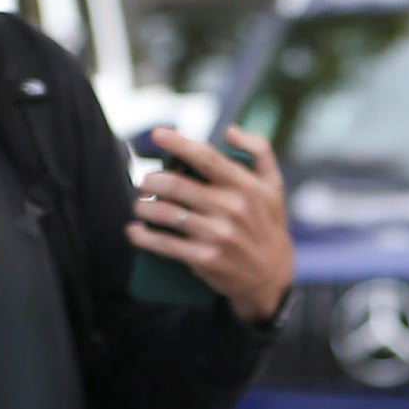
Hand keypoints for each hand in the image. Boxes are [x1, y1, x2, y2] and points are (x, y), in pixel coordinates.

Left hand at [128, 125, 294, 322]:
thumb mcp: (274, 188)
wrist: (272, 278)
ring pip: (166, 213)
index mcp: (247, 187)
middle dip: (150, 181)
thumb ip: (259, 151)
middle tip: (144, 183)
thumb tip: (231, 130)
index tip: (157, 134)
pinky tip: (134, 231)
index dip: (178, 143)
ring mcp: (219, 235)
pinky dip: (143, 237)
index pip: (207, 158)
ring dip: (143, 207)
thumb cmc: (267, 225)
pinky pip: (165, 244)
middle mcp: (233, 209)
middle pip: (176, 184)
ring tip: (140, 206)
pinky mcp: (207, 259)